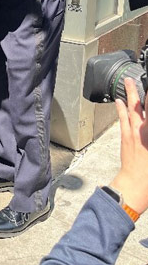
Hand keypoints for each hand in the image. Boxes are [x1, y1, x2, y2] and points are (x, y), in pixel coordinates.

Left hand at [110, 77, 147, 214]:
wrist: (135, 185)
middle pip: (143, 106)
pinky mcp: (126, 138)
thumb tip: (146, 125)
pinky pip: (122, 119)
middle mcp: (144, 131)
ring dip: (130, 95)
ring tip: (128, 82)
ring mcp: (134, 133)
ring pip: (132, 110)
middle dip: (140, 92)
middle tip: (136, 79)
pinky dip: (121, 109)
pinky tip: (119, 101)